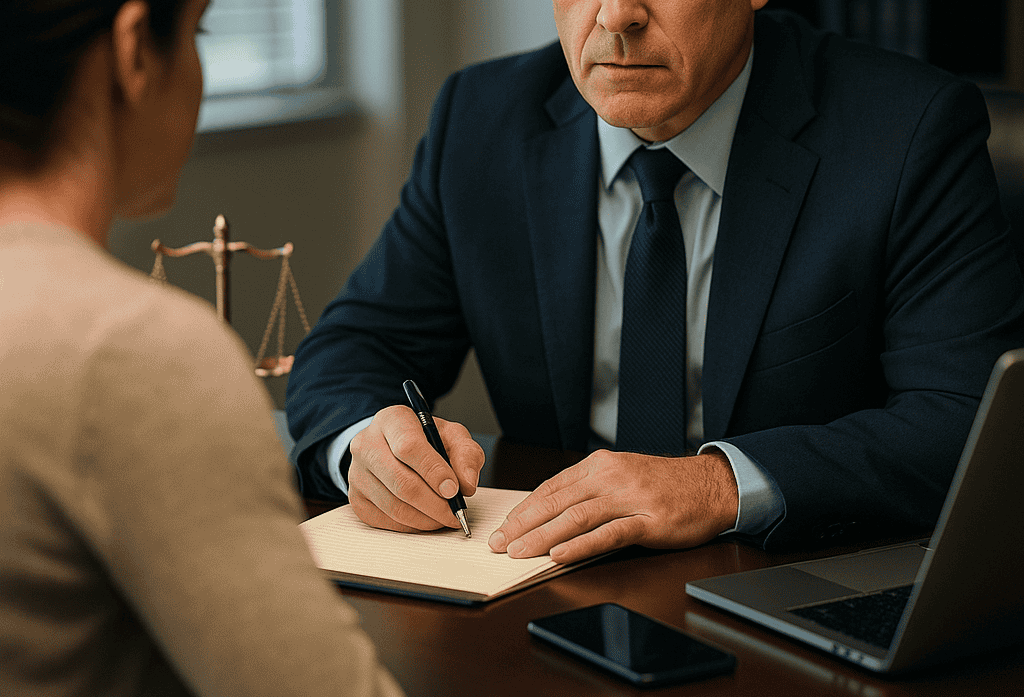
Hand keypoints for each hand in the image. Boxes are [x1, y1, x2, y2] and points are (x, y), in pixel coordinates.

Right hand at [348, 405, 484, 532]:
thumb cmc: (425, 440)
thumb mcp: (451, 436)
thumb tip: (467, 484)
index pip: (408, 447)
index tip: (454, 490)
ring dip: (425, 519)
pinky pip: (385, 521)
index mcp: (392, 420)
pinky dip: (411, 526)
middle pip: (401, 482)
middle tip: (455, 514)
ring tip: (445, 518)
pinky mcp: (355, 498)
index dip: (434, 472)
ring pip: (393, 506)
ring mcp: (356, 472)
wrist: (393, 447)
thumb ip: (466, 454)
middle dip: (435, 504)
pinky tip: (425, 519)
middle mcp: (367, 444)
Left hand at [487, 449, 737, 563]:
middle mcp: (611, 477)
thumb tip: (548, 512)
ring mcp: (630, 498)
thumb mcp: (621, 476)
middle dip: (523, 525)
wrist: (712, 485)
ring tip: (519, 553)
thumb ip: (588, 490)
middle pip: (557, 502)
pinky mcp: (648, 521)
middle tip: (499, 544)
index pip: (551, 487)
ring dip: (542, 536)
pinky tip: (560, 554)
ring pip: (576, 517)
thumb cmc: (665, 485)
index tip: (503, 527)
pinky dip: (580, 545)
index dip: (523, 509)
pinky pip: (608, 534)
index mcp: (599, 465)